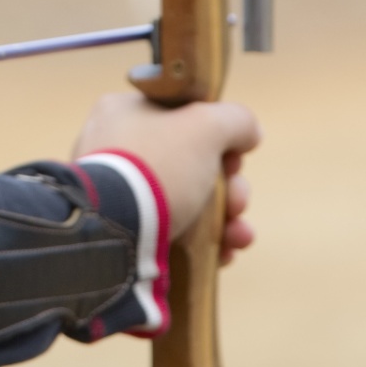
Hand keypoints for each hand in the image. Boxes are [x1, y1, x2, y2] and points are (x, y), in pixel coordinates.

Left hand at [72, 92, 260, 261]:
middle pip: (191, 163)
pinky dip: (204, 243)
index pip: (182, 117)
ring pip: (186, 201)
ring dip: (224, 219)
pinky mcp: (125, 232)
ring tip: (238, 236)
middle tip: (238, 202)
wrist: (115, 232)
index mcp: (124, 113)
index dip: (218, 137)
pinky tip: (225, 253)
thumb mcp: (207, 126)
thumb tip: (249, 133)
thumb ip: (235, 120)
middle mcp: (116, 150)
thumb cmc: (158, 166)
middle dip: (229, 188)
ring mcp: (119, 194)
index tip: (234, 158)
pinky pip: (173, 232)